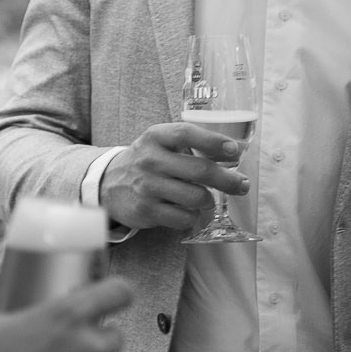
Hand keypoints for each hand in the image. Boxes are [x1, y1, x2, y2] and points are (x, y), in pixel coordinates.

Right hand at [98, 122, 249, 232]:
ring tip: (208, 199)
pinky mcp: (145, 210)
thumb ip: (191, 143)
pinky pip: (183, 218)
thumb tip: (235, 151)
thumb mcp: (161, 143)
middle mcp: (151, 160)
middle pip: (199, 170)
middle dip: (228, 180)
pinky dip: (193, 217)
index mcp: (156, 136)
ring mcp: (147, 186)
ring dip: (209, 200)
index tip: (235, 151)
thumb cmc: (146, 161)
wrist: (108, 184)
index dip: (214, 141)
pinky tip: (190, 211)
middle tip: (242, 185)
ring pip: (195, 197)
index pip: (187, 133)